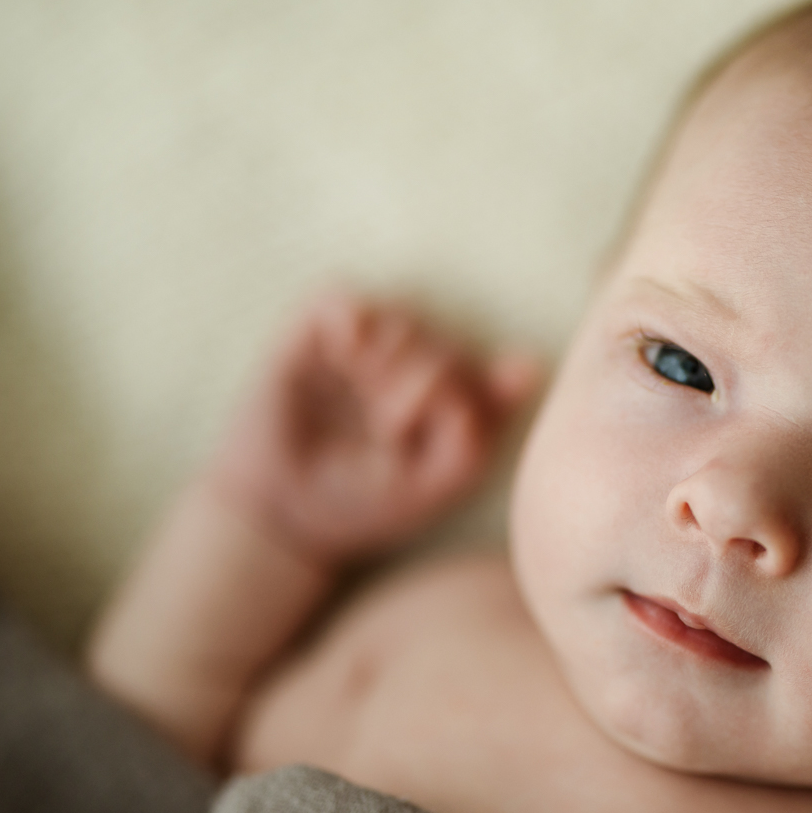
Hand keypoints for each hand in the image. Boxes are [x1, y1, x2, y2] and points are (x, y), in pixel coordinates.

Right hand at [209, 291, 539, 565]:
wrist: (284, 516)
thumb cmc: (368, 503)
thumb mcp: (437, 483)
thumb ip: (483, 432)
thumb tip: (527, 365)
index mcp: (456, 399)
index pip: (494, 368)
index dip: (484, 387)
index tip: (455, 424)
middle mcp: (414, 366)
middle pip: (448, 341)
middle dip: (429, 377)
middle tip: (390, 425)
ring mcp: (364, 348)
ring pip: (403, 313)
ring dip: (395, 349)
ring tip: (370, 393)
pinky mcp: (313, 336)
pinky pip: (339, 296)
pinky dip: (352, 315)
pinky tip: (349, 348)